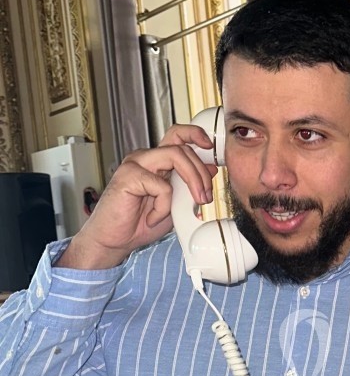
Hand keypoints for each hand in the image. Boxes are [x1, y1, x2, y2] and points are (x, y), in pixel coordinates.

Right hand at [58, 123, 217, 270]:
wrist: (114, 241)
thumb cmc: (140, 223)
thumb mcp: (175, 204)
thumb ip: (189, 185)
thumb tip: (210, 169)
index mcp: (156, 161)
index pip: (176, 135)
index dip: (195, 134)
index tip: (209, 145)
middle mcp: (145, 158)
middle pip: (182, 147)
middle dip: (201, 172)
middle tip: (206, 196)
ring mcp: (135, 164)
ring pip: (175, 156)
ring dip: (193, 180)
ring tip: (195, 202)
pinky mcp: (129, 176)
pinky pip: (161, 186)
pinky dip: (163, 207)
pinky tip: (152, 218)